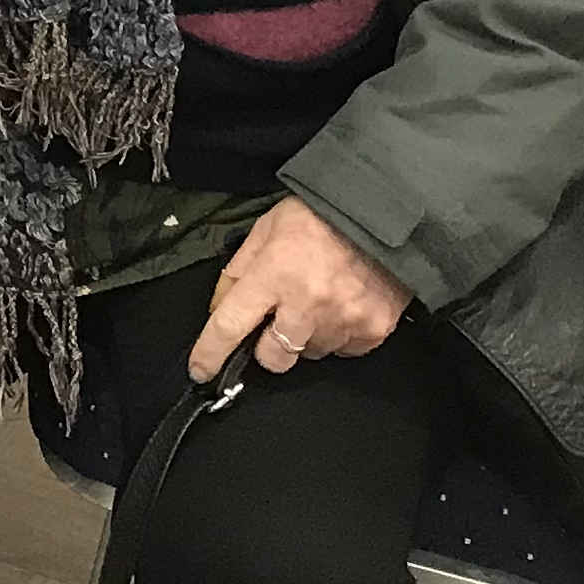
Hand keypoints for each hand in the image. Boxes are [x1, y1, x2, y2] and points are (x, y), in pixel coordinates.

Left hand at [192, 197, 410, 381]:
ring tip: (319, 299)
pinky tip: (342, 304)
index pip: (230, 325)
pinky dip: (338, 334)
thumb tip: (220, 307)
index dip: (210, 353)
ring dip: (307, 335)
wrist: (383, 213)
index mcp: (273, 274)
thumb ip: (240, 269)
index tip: (201, 370)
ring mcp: (342, 320)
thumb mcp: (266, 229)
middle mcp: (307, 303)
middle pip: (272, 357)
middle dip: (267, 345)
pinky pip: (344, 350)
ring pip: (310, 354)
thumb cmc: (321, 216)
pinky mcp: (373, 330)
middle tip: (279, 317)